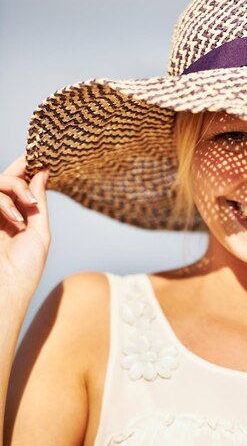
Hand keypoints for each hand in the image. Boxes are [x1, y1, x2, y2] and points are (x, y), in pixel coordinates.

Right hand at [0, 155, 50, 301]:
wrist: (6, 288)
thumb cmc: (25, 268)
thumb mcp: (40, 233)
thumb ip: (39, 203)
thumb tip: (43, 173)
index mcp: (18, 217)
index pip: (19, 186)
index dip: (27, 170)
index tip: (41, 158)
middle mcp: (2, 214)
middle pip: (5, 179)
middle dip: (20, 176)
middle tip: (33, 184)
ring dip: (14, 188)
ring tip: (28, 205)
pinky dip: (3, 201)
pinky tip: (15, 217)